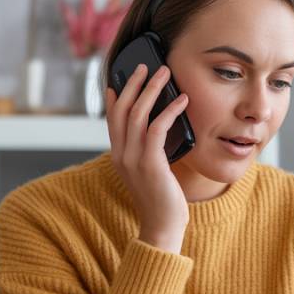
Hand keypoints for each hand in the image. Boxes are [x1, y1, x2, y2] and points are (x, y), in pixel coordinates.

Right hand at [104, 63, 190, 252]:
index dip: (114, 97)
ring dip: (152, 89)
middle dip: (134, 84)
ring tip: (165, 73)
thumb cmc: (162, 200)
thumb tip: (159, 130)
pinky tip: (182, 100)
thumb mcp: (149, 172)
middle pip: (122, 109)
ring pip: (137, 113)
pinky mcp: (150, 163)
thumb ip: (148, 152)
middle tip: (147, 65)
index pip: (112, 119)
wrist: (161, 228)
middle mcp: (121, 154)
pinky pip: (157, 128)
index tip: (119, 79)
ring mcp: (133, 159)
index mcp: (119, 155)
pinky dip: (169, 110)